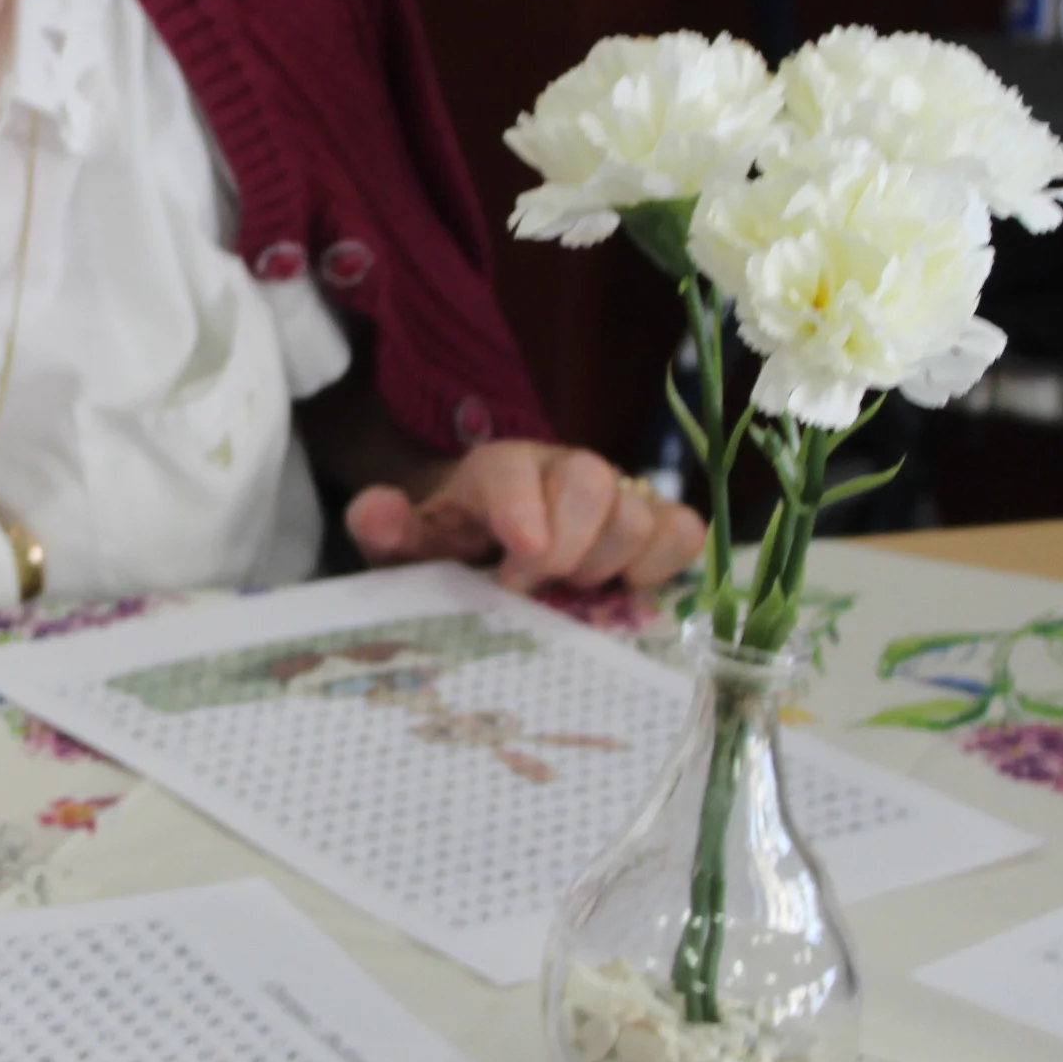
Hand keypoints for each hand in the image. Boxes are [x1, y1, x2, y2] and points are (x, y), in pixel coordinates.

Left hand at [344, 441, 704, 593]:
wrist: (489, 542)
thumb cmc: (451, 547)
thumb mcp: (408, 545)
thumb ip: (387, 528)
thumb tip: (378, 513)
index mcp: (497, 470)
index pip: (512, 470)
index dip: (523, 509)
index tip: (524, 559)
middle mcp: (561, 470)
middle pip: (589, 480)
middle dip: (570, 542)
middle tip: (540, 586)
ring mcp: (613, 495)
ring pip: (638, 511)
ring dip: (610, 561)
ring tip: (573, 591)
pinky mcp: (653, 522)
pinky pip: (683, 531)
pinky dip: (664, 563)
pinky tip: (627, 589)